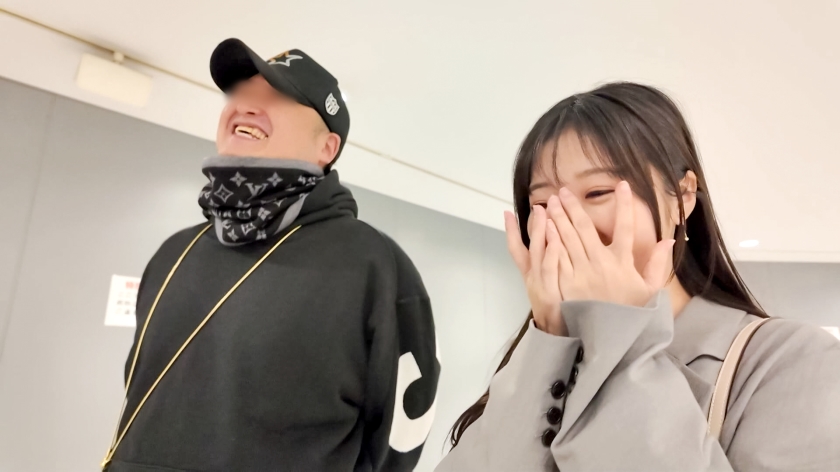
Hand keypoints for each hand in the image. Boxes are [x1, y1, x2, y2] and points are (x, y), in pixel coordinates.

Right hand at [505, 206, 567, 335]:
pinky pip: (550, 268)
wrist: (555, 340)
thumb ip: (550, 272)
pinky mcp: (550, 293)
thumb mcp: (550, 291)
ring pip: (538, 253)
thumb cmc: (558, 314)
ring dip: (539, 232)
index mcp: (531, 276)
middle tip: (536, 205)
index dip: (512, 231)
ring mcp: (539, 284)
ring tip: (543, 212)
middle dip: (531, 225)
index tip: (507, 213)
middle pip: (528, 246)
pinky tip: (555, 238)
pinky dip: (550, 252)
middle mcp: (531, 278)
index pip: (517, 249)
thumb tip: (554, 253)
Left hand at [546, 181, 674, 306]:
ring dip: (560, 217)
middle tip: (565, 190)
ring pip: (569, 238)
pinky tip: (546, 225)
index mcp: (623, 263)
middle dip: (575, 206)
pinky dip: (552, 239)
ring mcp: (582, 273)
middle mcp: (601, 264)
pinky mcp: (567, 283)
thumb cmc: (629, 314)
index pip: (626, 228)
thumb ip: (658, 264)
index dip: (625, 205)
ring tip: (552, 201)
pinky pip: (559, 256)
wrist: (608, 339)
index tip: (623, 185)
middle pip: (586, 228)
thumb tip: (668, 240)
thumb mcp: (650, 291)